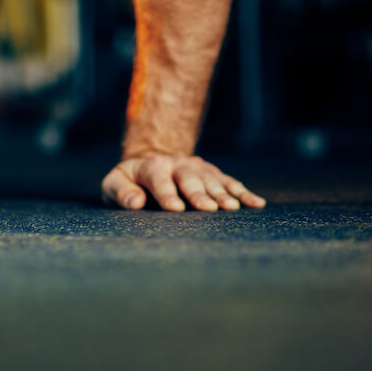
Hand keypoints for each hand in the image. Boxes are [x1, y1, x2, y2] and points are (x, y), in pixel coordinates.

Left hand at [102, 153, 265, 211]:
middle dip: (199, 194)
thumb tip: (135, 203)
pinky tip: (257, 204)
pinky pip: (231, 183)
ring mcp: (198, 168)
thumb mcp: (114, 183)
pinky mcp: (213, 175)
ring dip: (223, 194)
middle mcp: (177, 165)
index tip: (175, 208)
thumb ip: (121, 192)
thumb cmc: (130, 181)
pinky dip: (244, 193)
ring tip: (233, 208)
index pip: (159, 180)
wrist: (150, 162)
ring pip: (212, 180)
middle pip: (189, 179)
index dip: (167, 194)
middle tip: (209, 208)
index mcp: (151, 167)